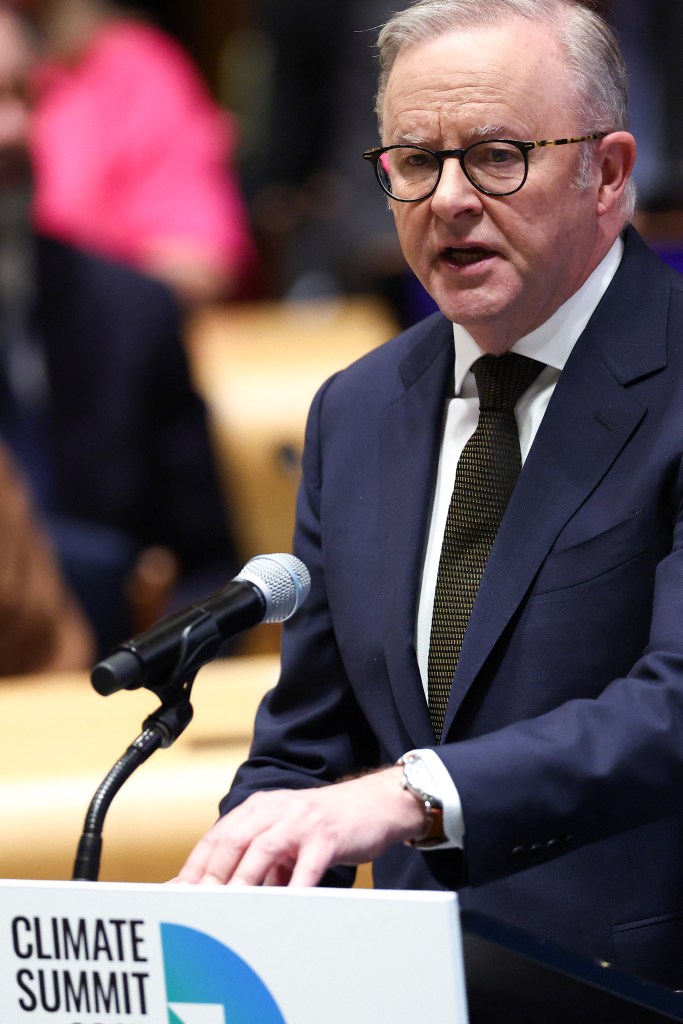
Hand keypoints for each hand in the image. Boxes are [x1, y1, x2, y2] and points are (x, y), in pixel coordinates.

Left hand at [176, 766, 426, 886]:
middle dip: (211, 877)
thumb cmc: (326, 827)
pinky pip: (305, 865)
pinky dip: (292, 887)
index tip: (176, 895)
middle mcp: (274, 810)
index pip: (216, 838)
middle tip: (195, 908)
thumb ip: (259, 864)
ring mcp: (300, 821)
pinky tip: (283, 907)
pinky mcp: (327, 834)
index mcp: (259, 809)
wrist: (375, 804)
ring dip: (242, 881)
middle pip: (232, 842)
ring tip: (228, 910)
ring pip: (262, 851)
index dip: (194, 868)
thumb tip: (226, 899)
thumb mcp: (286, 838)